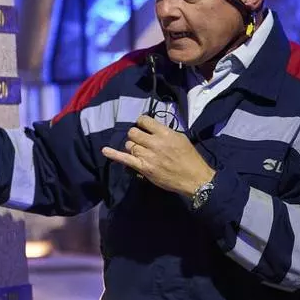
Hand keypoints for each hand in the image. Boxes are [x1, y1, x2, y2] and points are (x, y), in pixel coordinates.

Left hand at [101, 115, 215, 196]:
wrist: (194, 178)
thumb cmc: (189, 157)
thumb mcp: (180, 138)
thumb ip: (164, 132)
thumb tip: (151, 128)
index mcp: (165, 133)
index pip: (144, 120)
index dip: (142, 123)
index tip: (144, 127)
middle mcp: (154, 143)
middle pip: (133, 133)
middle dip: (135, 135)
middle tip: (142, 141)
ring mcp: (147, 156)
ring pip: (129, 145)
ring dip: (133, 147)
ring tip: (141, 151)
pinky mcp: (143, 168)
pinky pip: (125, 159)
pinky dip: (113, 154)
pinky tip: (105, 150)